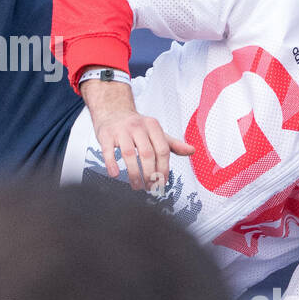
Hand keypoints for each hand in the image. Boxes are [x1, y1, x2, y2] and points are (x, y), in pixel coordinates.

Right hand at [82, 78, 193, 192]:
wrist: (112, 111)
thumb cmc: (137, 126)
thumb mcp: (156, 132)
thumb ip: (172, 144)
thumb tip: (192, 151)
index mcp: (153, 126)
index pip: (162, 150)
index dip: (163, 168)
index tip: (162, 182)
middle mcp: (138, 126)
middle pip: (147, 154)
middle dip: (150, 174)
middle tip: (150, 188)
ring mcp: (121, 130)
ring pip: (129, 154)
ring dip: (133, 174)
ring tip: (136, 186)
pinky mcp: (106, 134)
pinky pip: (108, 150)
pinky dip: (111, 164)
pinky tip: (115, 175)